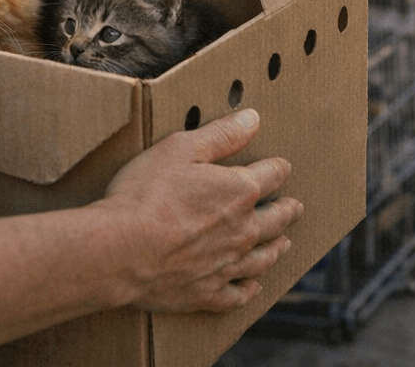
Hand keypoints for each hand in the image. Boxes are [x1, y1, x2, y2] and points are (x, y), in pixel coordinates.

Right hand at [99, 109, 302, 313]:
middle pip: (275, 219)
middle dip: (287, 210)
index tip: (283, 167)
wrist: (120, 250)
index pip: (270, 176)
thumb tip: (253, 119)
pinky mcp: (208, 294)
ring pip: (263, 258)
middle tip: (294, 207)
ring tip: (284, 243)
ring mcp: (227, 266)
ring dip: (276, 248)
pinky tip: (252, 285)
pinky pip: (238, 295)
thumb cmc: (145, 194)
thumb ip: (220, 134)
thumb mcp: (180, 148)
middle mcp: (242, 231)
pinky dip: (249, 289)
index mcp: (239, 192)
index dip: (278, 169)